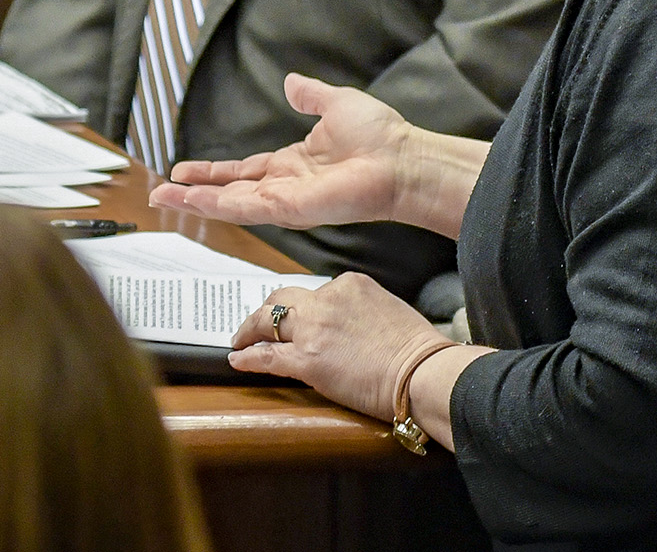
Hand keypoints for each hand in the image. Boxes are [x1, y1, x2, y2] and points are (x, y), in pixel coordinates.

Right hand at [150, 73, 406, 228]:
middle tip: (160, 193)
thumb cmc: (380, 136)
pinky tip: (190, 201)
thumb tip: (292, 81)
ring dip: (194, 202)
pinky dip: (214, 205)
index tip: (184, 170)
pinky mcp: (289, 208)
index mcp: (293, 163)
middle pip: (228, 191)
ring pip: (229, 203)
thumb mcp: (336, 104)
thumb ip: (310, 95)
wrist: (402, 159)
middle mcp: (284, 185)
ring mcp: (284, 200)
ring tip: (160, 199)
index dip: (213, 171)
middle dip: (193, 193)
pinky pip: (245, 207)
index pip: (244, 170)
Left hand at [231, 273, 458, 422]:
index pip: (314, 290)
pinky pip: (266, 356)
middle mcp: (327, 298)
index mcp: (349, 283)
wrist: (420, 372)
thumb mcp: (387, 307)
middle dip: (267, 310)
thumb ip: (359, 307)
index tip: (298, 319)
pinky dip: (247, 357)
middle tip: (257, 324)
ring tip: (240, 339)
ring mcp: (313, 328)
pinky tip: (236, 359)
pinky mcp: (306, 360)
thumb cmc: (415, 347)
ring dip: (249, 330)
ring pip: (268, 320)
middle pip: (283, 298)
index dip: (303, 307)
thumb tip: (345, 323)